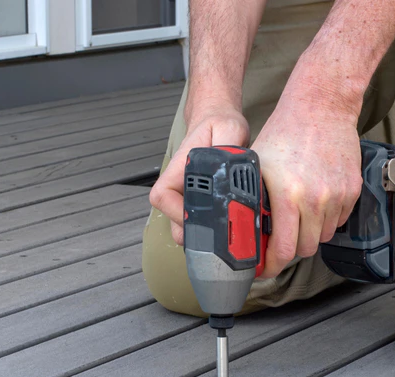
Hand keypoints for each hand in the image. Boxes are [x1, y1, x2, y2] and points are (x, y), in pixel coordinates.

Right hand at [149, 104, 249, 244]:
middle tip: (220, 235)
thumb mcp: (230, 128)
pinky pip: (199, 225)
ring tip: (229, 233)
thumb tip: (230, 167)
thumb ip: (229, 146)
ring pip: (185, 227)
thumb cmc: (220, 124)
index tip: (200, 217)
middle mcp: (178, 185)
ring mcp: (187, 196)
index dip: (176, 212)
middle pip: (173, 221)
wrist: (220, 122)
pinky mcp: (199, 203)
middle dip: (194, 232)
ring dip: (204, 234)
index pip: (162, 197)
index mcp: (179, 168)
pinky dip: (212, 231)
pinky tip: (231, 227)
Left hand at [252, 95, 361, 278]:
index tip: (265, 269)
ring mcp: (337, 196)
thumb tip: (245, 229)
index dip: (272, 266)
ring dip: (309, 233)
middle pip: (305, 249)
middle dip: (290, 249)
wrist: (320, 108)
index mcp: (288, 195)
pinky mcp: (352, 191)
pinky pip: (339, 220)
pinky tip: (315, 201)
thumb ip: (252, 198)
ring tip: (297, 215)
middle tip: (279, 240)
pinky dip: (326, 219)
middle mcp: (316, 199)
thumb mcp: (257, 166)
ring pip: (323, 236)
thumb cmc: (285, 132)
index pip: (284, 250)